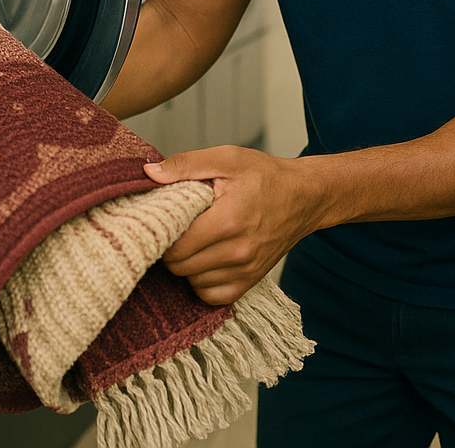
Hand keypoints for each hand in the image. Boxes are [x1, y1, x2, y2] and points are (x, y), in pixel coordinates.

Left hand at [143, 145, 315, 305]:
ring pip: (192, 281)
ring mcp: (246, 270)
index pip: (175, 245)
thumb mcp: (226, 158)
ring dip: (185, 264)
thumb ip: (185, 164)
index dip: (161, 232)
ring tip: (193, 238)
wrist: (304, 196)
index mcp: (227, 220)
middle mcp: (237, 251)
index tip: (162, 218)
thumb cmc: (265, 175)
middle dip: (170, 247)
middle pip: (179, 266)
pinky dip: (201, 281)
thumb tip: (149, 172)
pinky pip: (211, 295)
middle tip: (176, 226)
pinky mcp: (250, 281)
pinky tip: (204, 258)